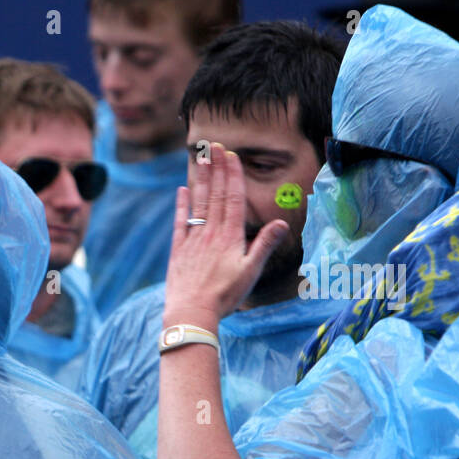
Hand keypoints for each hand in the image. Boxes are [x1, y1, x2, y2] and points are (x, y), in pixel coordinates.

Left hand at [165, 142, 289, 324]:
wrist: (192, 312)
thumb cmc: (225, 295)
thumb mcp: (251, 272)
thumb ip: (264, 245)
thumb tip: (281, 223)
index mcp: (230, 236)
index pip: (233, 199)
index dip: (232, 176)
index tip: (231, 156)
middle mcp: (211, 233)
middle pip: (216, 195)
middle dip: (216, 169)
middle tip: (214, 146)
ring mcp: (193, 239)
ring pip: (198, 203)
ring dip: (201, 180)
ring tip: (201, 159)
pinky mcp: (178, 250)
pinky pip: (180, 222)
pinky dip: (182, 205)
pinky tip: (182, 190)